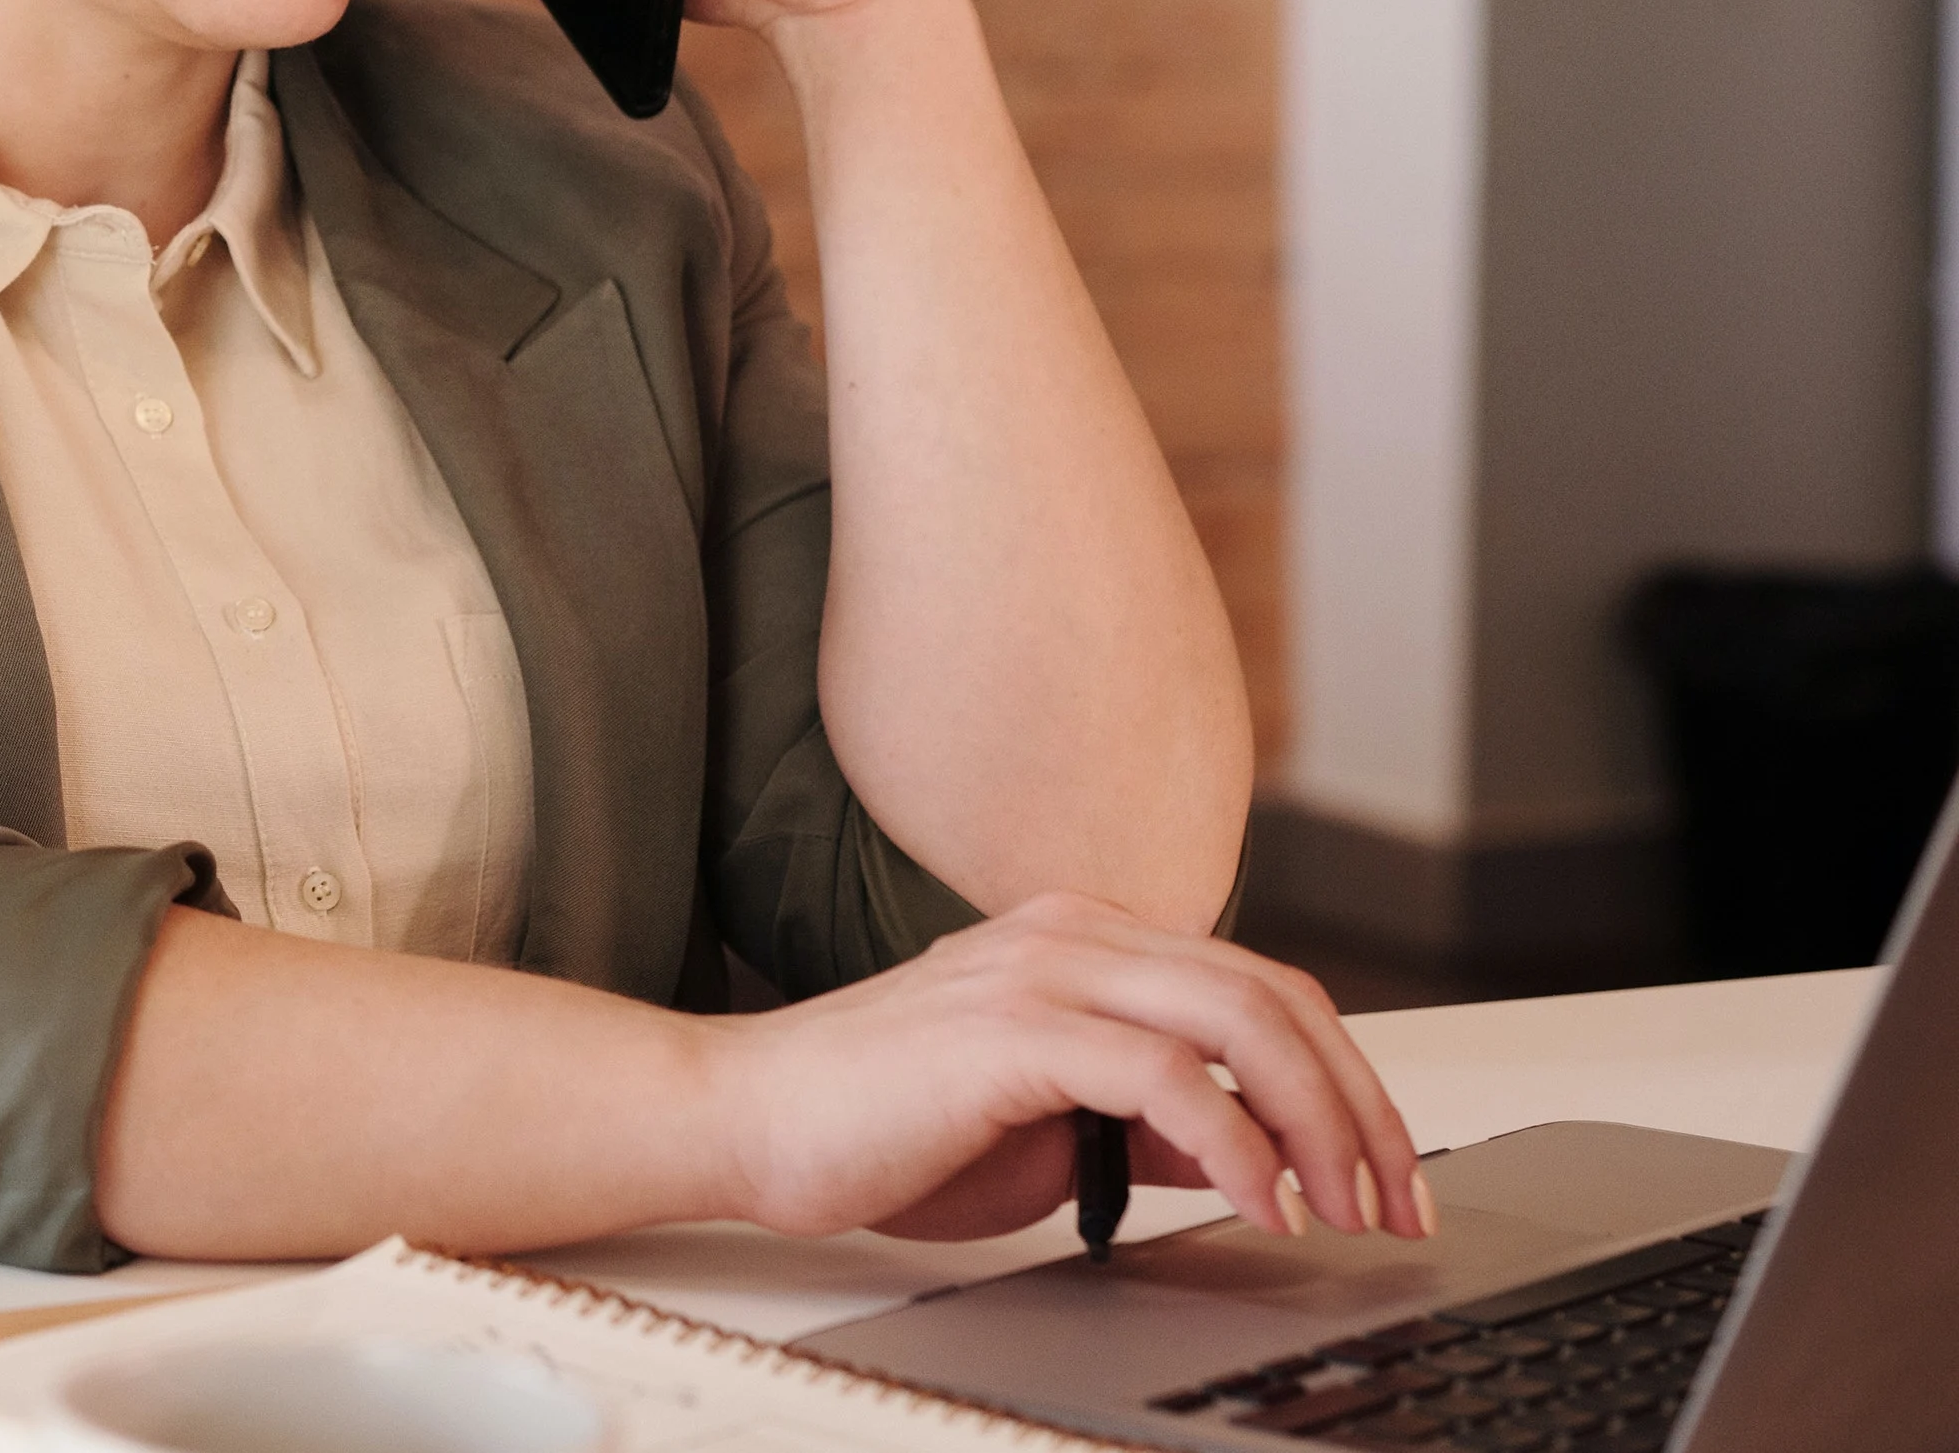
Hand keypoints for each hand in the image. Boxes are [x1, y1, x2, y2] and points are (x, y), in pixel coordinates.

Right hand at [698, 893, 1429, 1244]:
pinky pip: (1170, 1076)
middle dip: (1360, 1106)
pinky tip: (1259, 1203)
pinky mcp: (1013, 1029)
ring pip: (1243, 1019)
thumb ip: (1143, 1123)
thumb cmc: (873, 1125)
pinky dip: (1237, 1145)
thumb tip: (1243, 1156)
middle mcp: (1070, 935)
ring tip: (1345, 1206)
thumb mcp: (1044, 1127)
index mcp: (1080, 942)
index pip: (1258, 989)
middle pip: (1276, 995)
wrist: (744, 1120)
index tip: (1380, 1173)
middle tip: (1395, 1199)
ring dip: (1320, 1124)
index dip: (1342, 1081)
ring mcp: (1041, 972)